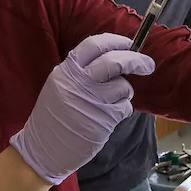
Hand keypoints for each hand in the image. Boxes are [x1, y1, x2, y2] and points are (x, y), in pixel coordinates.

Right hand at [10, 34, 155, 185]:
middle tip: (148, 64)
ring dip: (123, 93)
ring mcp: (91, 102)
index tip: (129, 44)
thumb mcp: (59, 85)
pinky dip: (122, 110)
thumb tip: (115, 57)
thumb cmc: (55, 116)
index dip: (116, 41)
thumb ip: (82, 71)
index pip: (94, 45)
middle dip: (136, 60)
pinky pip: (124, 108)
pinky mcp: (103, 121)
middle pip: (114, 62)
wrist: (42, 149)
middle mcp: (79, 83)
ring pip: (123, 87)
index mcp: (66, 71)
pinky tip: (108, 117)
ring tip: (109, 102)